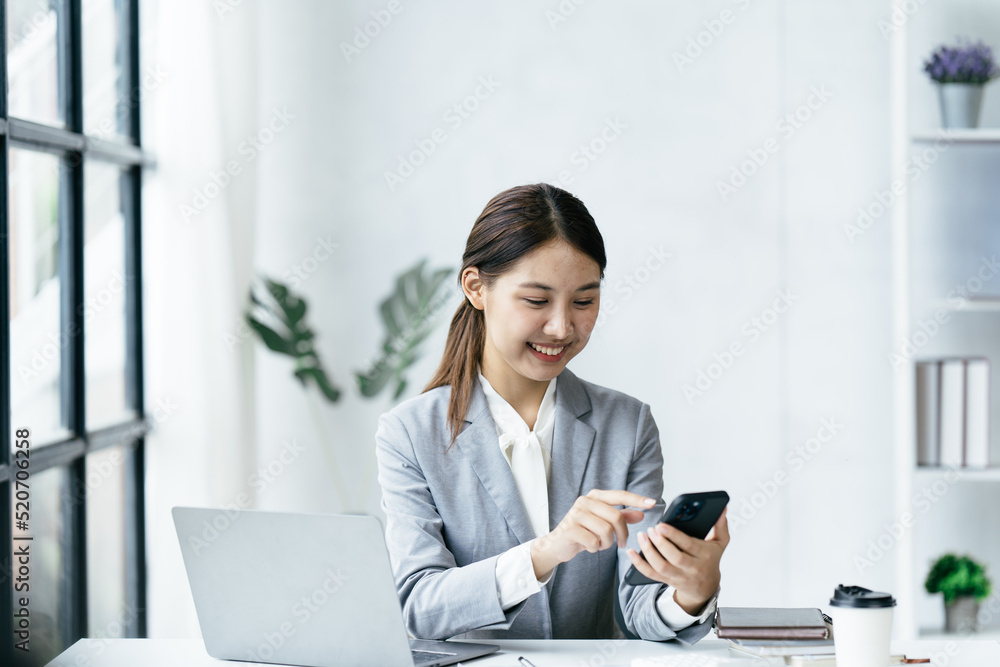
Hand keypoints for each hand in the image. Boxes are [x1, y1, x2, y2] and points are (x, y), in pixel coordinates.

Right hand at [530, 489, 653, 579]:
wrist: (557, 544)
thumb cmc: (583, 531)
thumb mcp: (603, 523)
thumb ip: (622, 517)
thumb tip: (641, 514)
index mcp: (594, 496)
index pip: (620, 495)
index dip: (637, 499)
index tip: (653, 503)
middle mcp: (585, 501)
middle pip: (616, 517)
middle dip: (622, 534)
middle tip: (622, 544)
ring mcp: (576, 514)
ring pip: (606, 531)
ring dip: (607, 543)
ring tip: (600, 544)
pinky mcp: (570, 528)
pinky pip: (594, 542)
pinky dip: (595, 548)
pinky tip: (589, 547)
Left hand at [626, 506, 729, 614]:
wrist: (706, 588)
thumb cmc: (711, 560)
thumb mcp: (720, 543)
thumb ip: (720, 525)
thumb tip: (722, 507)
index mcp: (705, 556)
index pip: (689, 545)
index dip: (674, 536)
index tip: (661, 524)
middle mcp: (692, 568)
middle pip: (674, 558)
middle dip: (660, 543)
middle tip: (650, 529)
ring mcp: (678, 576)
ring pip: (661, 567)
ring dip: (648, 552)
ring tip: (641, 536)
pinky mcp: (667, 581)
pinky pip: (651, 575)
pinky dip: (639, 564)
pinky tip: (631, 552)